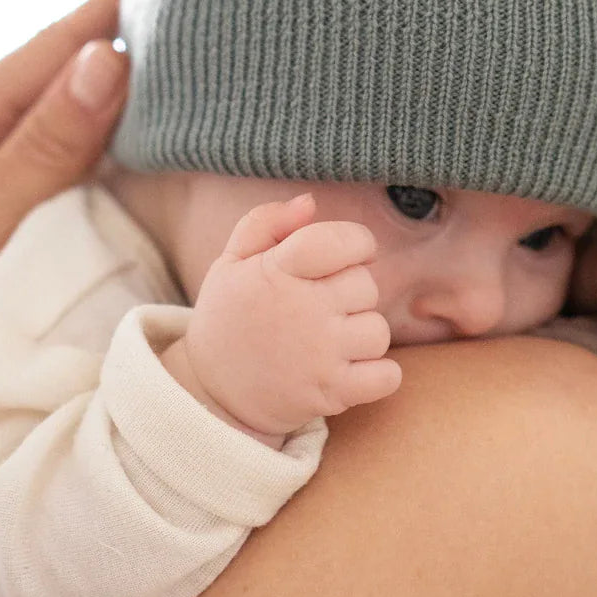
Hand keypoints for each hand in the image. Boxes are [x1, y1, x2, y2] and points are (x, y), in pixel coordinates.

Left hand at [0, 0, 128, 472]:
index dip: (113, 7)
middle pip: (50, 76)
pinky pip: (37, 161)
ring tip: (167, 64)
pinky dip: (82, 143)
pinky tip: (110, 143)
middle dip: (117, 39)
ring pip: (46, 118)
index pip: (51, 48)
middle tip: (189, 8)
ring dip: (103, 92)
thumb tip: (107, 56)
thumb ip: (42, 146)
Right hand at [177, 194, 402, 439]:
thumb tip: (309, 202)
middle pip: (365, 285)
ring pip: (377, 330)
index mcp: (277, 271)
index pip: (342, 241)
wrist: (210, 394)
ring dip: (361, 334)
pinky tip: (351, 368)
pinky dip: (379, 374)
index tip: (348, 255)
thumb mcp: (231, 263)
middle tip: (321, 306)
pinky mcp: (331, 392)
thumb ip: (266, 223)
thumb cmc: (229, 319)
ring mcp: (319, 354)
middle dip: (351, 291)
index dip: (357, 242)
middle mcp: (302, 310)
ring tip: (330, 340)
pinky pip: (387, 376)